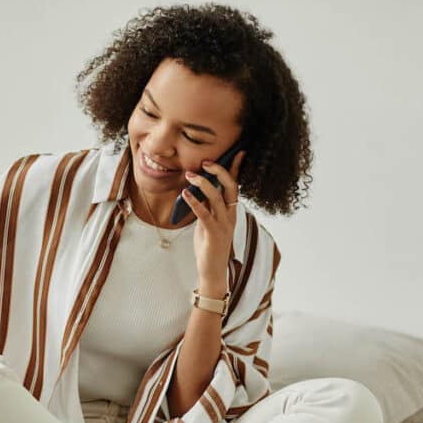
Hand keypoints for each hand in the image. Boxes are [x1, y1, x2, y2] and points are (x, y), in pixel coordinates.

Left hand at [179, 150, 245, 289]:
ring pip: (217, 198)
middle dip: (220, 172)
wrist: (212, 270)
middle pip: (230, 188)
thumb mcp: (208, 222)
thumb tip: (198, 191)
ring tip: (190, 175)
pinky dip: (194, 202)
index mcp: (231, 212)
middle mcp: (230, 216)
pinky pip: (204, 214)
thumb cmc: (209, 246)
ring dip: (203, 184)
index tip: (237, 152)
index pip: (235, 186)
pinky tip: (185, 194)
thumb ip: (207, 207)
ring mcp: (223, 225)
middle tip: (206, 162)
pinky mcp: (213, 234)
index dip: (236, 169)